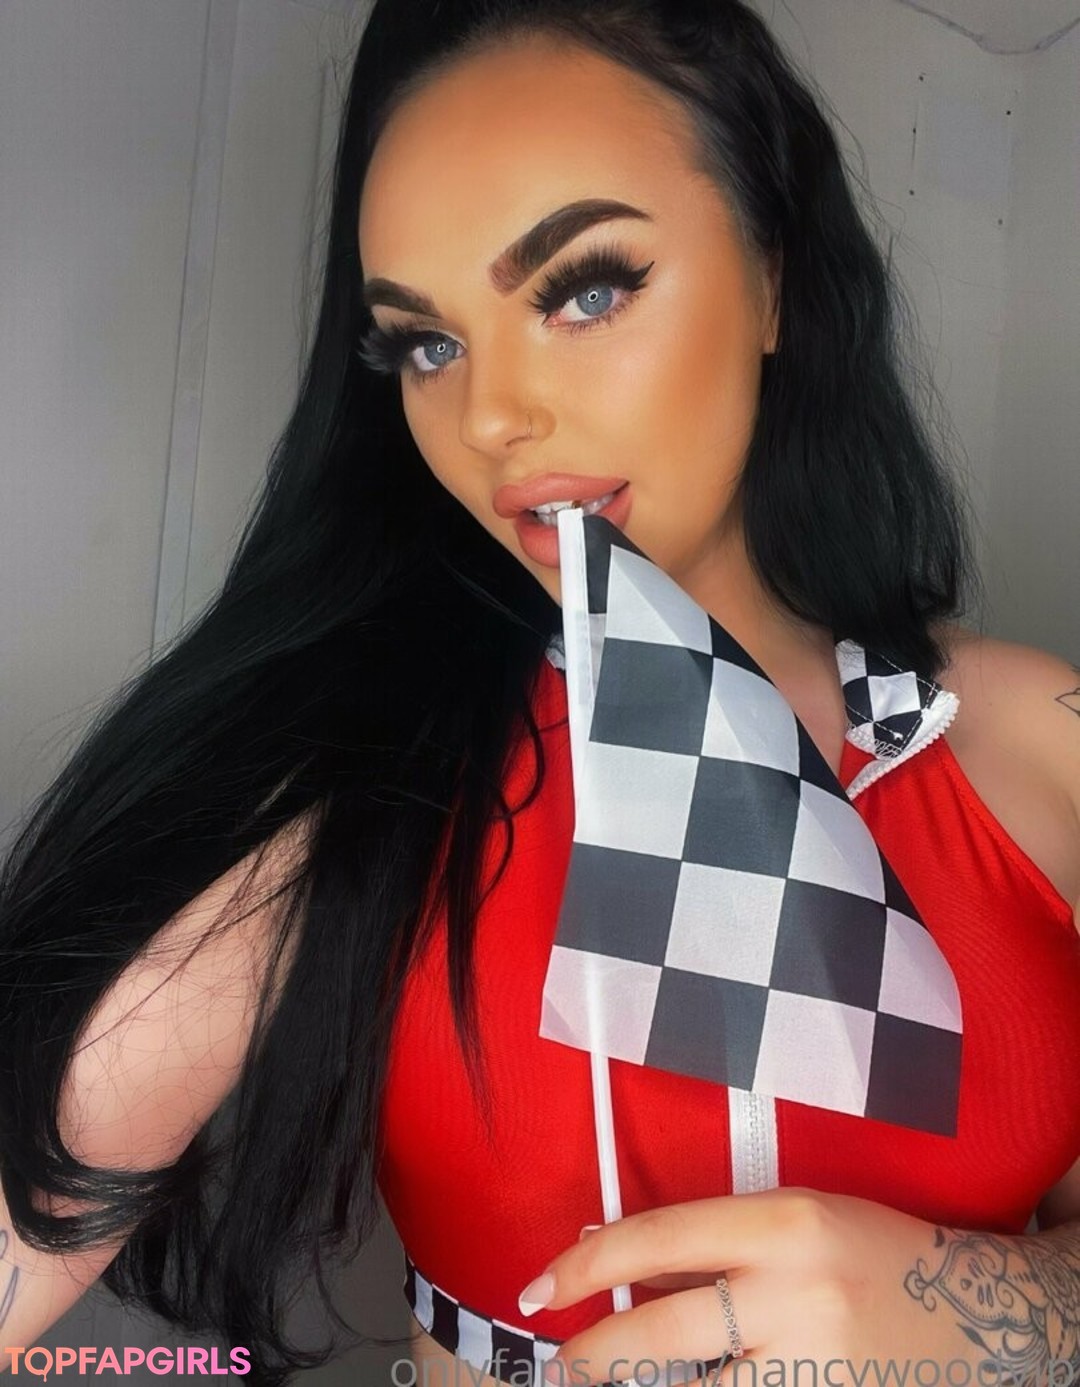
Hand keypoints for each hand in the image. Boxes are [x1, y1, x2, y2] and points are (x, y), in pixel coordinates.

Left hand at [519, 1187, 996, 1386]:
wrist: (978, 1314)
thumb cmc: (870, 1252)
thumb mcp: (792, 1219)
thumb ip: (709, 1245)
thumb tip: (615, 1262)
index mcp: (782, 1224)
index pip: (656, 1240)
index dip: (585, 1267)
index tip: (540, 1289)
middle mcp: (795, 1295)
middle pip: (659, 1338)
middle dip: (592, 1357)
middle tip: (561, 1366)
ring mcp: (815, 1368)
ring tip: (611, 1386)